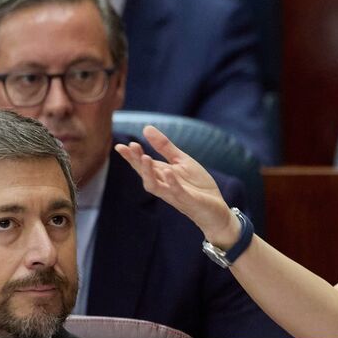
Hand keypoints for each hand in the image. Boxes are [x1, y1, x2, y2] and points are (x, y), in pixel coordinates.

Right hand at [114, 125, 237, 243]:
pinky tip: (168, 172)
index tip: (120, 146)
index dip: (131, 156)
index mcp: (162, 174)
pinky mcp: (189, 200)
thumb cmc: (197, 186)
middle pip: (145, 174)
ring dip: (149, 173)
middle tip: (129, 148)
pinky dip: (172, 183)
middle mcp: (164, 185)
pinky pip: (178, 192)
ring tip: (145, 157)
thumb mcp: (182, 161)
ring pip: (156, 186)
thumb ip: (164, 147)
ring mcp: (175, 194)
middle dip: (136, 162)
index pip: (142, 165)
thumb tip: (146, 128)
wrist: (216, 209)